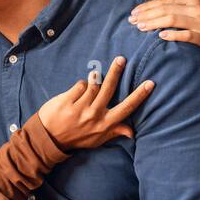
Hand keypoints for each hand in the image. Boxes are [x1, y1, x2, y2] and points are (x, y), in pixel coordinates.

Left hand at [37, 56, 154, 150]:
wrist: (49, 140)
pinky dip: (80, 86)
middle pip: (109, 88)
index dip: (139, 95)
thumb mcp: (97, 139)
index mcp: (105, 124)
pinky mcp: (66, 101)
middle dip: (116, 72)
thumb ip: (114, 132)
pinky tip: (78, 91)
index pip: (127, 107)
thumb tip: (132, 132)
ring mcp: (80, 108)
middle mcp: (94, 115)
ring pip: (93, 85)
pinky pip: (79, 85)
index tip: (150, 83)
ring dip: (93, 81)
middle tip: (121, 59)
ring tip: (91, 83)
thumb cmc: (76, 139)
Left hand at [129, 0, 199, 59]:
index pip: (165, 0)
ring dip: (154, 23)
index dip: (148, 5)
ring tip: (141, 27)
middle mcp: (197, 8)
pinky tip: (161, 36)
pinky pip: (187, 36)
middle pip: (166, 9)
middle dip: (147, 14)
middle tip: (132, 20)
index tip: (134, 12)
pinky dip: (173, 35)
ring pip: (173, 20)